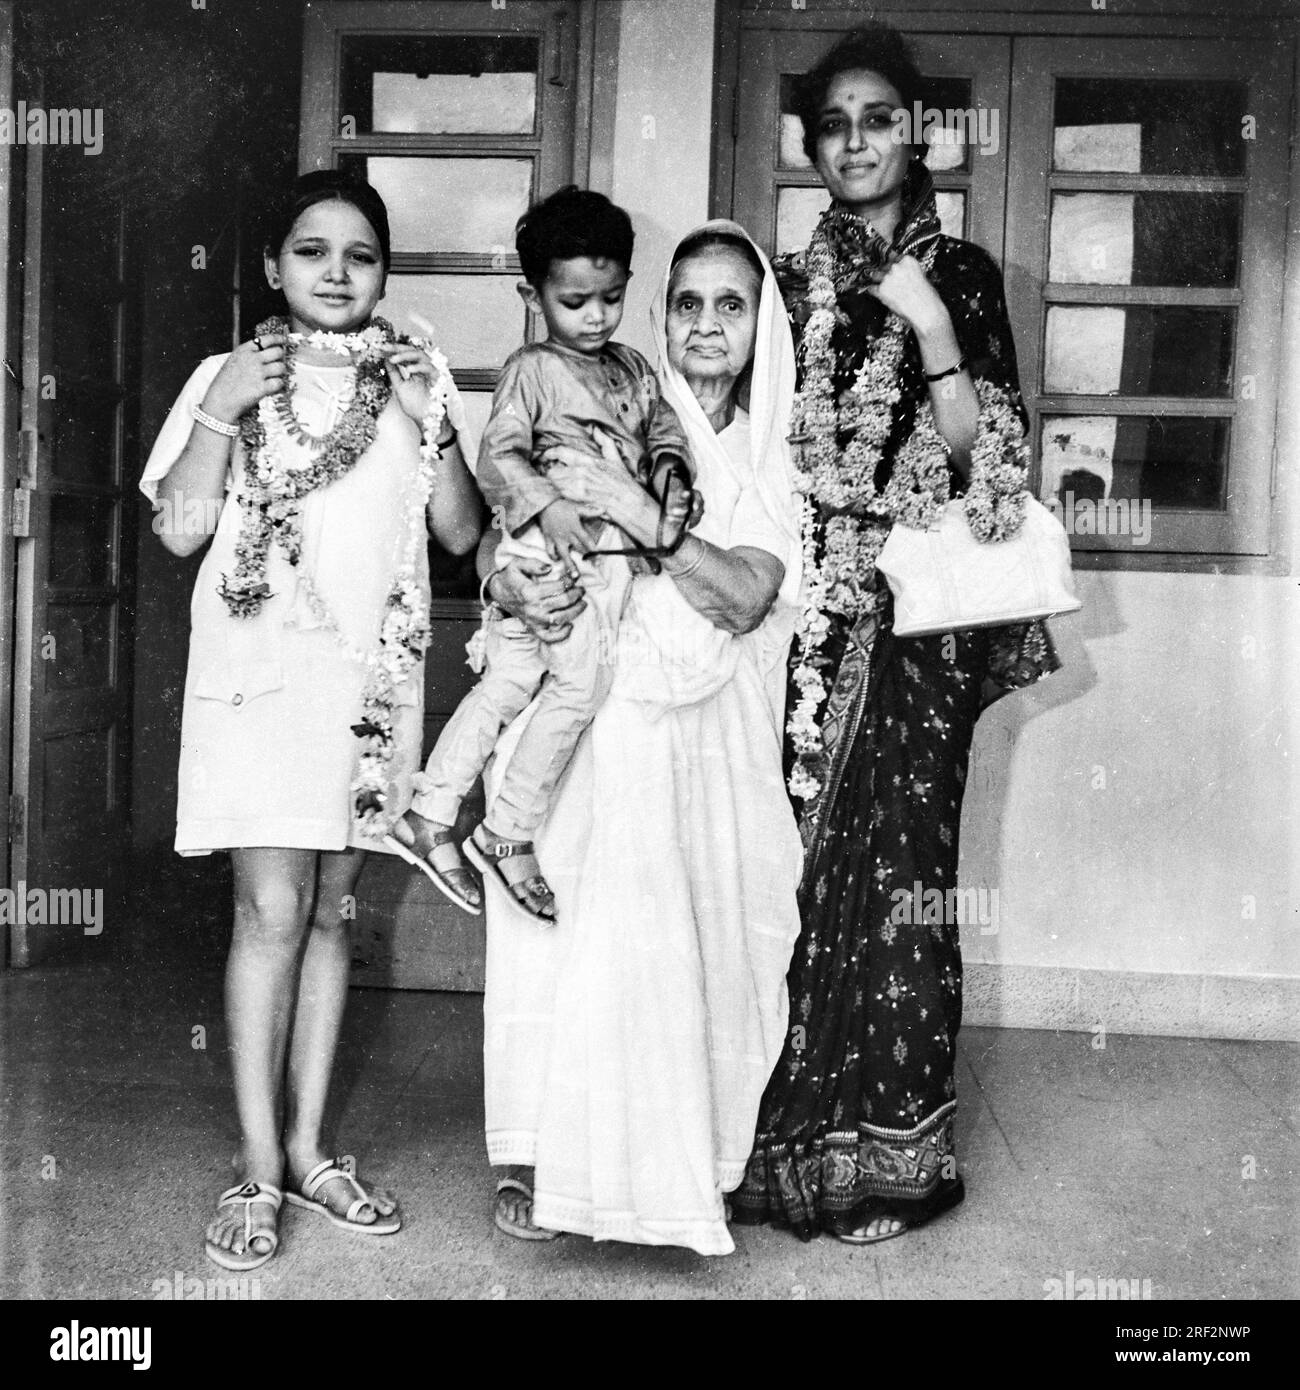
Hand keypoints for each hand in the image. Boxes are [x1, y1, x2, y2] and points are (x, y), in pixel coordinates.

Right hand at [203, 334, 286, 421]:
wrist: (220, 400)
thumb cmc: (225, 383)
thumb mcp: (233, 361)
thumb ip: (249, 355)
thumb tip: (268, 353)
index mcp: (244, 350)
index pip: (266, 339)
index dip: (279, 338)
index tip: (285, 340)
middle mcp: (252, 359)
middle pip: (278, 352)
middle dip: (281, 358)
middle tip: (278, 364)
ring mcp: (258, 373)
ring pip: (281, 367)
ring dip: (280, 373)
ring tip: (274, 377)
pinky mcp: (262, 387)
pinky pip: (279, 382)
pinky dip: (278, 385)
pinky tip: (272, 387)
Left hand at [381, 342, 442, 424]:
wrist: (425, 420)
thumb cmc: (416, 407)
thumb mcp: (399, 386)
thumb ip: (394, 373)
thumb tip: (386, 359)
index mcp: (415, 370)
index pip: (405, 355)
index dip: (393, 351)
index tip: (381, 349)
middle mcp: (423, 369)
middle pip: (412, 351)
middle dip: (398, 349)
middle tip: (385, 349)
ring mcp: (431, 372)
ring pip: (421, 355)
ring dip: (406, 356)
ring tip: (393, 359)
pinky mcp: (438, 378)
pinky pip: (429, 368)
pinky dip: (418, 367)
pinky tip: (408, 370)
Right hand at [490, 556, 585, 642]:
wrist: (498, 593)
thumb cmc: (511, 577)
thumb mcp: (518, 564)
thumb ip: (534, 563)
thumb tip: (550, 568)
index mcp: (530, 592)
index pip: (558, 587)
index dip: (570, 582)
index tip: (573, 578)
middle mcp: (533, 608)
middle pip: (563, 602)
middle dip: (576, 595)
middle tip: (581, 590)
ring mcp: (534, 620)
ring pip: (560, 619)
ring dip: (575, 612)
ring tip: (583, 604)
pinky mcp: (533, 628)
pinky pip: (549, 637)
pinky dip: (562, 635)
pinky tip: (570, 626)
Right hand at [537, 498, 595, 576]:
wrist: (543, 504)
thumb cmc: (561, 505)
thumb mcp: (577, 507)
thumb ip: (590, 511)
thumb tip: (604, 510)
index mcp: (575, 527)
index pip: (587, 540)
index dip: (594, 550)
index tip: (599, 557)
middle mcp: (567, 535)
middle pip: (578, 549)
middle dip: (587, 558)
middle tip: (594, 567)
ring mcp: (557, 538)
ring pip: (564, 554)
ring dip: (570, 565)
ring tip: (575, 575)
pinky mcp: (548, 539)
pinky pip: (550, 551)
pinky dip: (553, 556)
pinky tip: (557, 559)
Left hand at [540, 430, 657, 541]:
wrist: (631, 504)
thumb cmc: (625, 484)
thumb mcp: (616, 459)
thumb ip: (605, 442)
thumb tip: (596, 429)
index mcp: (588, 460)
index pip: (561, 452)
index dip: (549, 453)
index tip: (545, 456)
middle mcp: (581, 472)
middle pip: (552, 470)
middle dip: (548, 473)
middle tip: (547, 476)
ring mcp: (578, 487)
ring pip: (553, 483)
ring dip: (550, 485)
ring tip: (550, 487)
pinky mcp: (578, 501)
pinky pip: (558, 496)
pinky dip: (555, 496)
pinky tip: (557, 497)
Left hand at [863, 255, 950, 340]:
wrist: (925, 311)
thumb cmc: (927, 297)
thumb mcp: (920, 276)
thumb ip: (907, 271)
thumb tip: (898, 272)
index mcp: (907, 260)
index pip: (893, 256)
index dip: (891, 264)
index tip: (890, 268)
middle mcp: (896, 266)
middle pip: (883, 266)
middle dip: (885, 274)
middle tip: (889, 283)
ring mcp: (887, 278)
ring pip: (875, 275)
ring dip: (877, 281)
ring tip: (884, 289)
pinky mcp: (881, 290)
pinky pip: (871, 288)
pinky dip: (873, 292)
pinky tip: (877, 294)